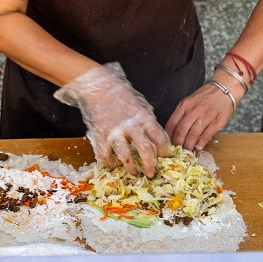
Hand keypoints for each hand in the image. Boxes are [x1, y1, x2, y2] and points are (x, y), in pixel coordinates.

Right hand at [54, 62, 170, 176]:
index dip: (164, 151)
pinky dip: (109, 162)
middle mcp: (131, 126)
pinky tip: (112, 163)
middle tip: (151, 174)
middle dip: (150, 166)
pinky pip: (105, 154)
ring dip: (130, 167)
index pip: (160, 139)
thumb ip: (149, 120)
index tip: (164, 157)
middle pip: (145, 151)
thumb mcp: (141, 104)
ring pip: (125, 156)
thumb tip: (158, 137)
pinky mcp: (100, 135)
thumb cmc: (121, 94)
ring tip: (133, 171)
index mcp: (144, 118)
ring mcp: (114, 132)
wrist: (98, 87)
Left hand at [165, 83, 235, 151]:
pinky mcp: (217, 123)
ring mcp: (206, 116)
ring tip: (186, 154)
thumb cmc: (205, 97)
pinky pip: (205, 137)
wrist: (224, 90)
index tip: (168, 145)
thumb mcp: (190, 101)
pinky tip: (197, 151)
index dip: (169, 137)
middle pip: (181, 131)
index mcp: (184, 105)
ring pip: (192, 136)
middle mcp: (194, 110)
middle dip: (178, 144)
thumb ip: (182, 115)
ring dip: (188, 147)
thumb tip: (174, 133)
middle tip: (177, 152)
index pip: (172, 123)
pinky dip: (200, 146)